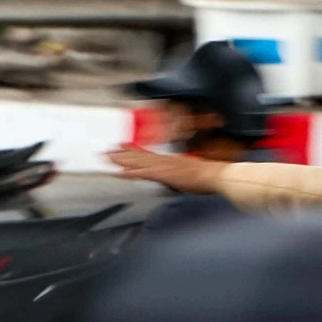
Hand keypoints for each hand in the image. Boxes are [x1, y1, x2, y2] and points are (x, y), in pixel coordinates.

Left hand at [105, 144, 226, 195]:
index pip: (148, 154)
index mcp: (170, 160)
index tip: (122, 146)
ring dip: (121, 161)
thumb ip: (179, 173)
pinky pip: (143, 173)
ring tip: (108, 159)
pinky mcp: (164, 174)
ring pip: (138, 162)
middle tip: (106, 152)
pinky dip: (131, 172)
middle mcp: (164, 161)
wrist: (214, 175)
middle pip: (139, 156)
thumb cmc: (207, 176)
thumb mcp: (190, 172)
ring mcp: (163, 167)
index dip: (133, 150)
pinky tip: (121, 173)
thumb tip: (175, 176)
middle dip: (122, 155)